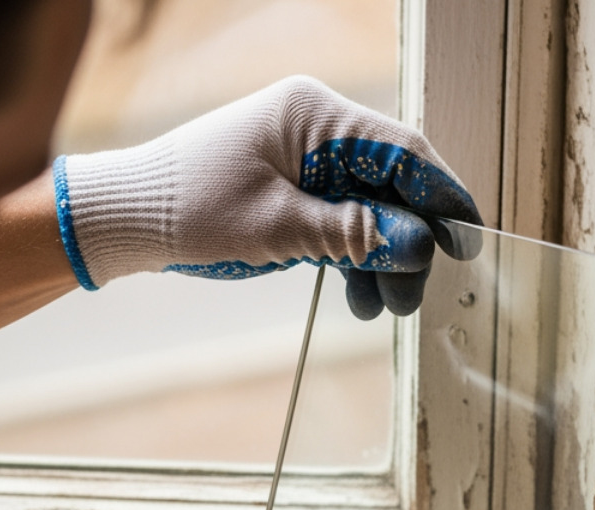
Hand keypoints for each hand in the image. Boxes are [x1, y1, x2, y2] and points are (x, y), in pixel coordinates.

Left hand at [51, 75, 481, 318]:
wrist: (126, 219)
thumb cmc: (190, 210)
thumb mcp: (277, 229)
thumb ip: (352, 235)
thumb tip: (418, 246)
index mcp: (315, 116)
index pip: (403, 150)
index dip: (442, 197)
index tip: (468, 242)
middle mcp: (316, 129)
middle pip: (391, 183)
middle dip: (408, 241)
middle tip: (413, 296)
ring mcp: (304, 159)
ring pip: (369, 208)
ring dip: (382, 258)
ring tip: (385, 307)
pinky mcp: (291, 188)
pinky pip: (341, 220)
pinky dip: (353, 256)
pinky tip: (359, 295)